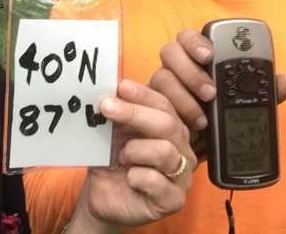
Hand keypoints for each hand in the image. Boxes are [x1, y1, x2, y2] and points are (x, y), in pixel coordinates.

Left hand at [64, 79, 194, 233]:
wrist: (103, 196)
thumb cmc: (112, 160)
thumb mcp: (113, 131)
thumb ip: (118, 112)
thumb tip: (112, 90)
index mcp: (171, 126)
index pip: (165, 103)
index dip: (144, 94)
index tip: (122, 87)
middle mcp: (182, 147)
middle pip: (167, 123)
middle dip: (134, 113)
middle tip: (106, 106)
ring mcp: (182, 175)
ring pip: (164, 151)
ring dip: (133, 150)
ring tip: (121, 157)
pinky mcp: (174, 199)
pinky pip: (155, 180)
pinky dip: (135, 176)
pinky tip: (129, 178)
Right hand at [149, 28, 285, 156]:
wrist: (194, 152)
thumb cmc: (215, 120)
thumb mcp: (242, 106)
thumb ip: (263, 93)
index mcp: (195, 60)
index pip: (189, 37)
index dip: (196, 42)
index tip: (210, 55)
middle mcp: (174, 69)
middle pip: (169, 51)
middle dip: (189, 70)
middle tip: (209, 92)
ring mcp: (159, 88)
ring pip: (160, 77)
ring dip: (182, 97)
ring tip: (202, 119)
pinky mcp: (150, 108)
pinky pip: (151, 103)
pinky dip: (172, 115)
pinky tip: (187, 129)